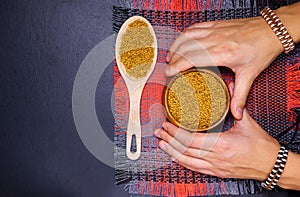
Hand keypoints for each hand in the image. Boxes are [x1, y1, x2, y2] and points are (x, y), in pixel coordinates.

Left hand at [154, 109, 280, 179]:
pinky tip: (175, 157)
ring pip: (187, 161)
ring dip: (172, 152)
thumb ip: (236, 104)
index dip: (176, 133)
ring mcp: (215, 167)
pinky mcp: (216, 172)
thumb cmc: (261, 147)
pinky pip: (195, 168)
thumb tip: (230, 87)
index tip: (167, 125)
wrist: (271, 165)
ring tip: (161, 144)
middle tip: (159, 132)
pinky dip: (183, 162)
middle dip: (169, 140)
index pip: (190, 139)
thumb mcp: (248, 123)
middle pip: (185, 150)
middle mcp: (215, 158)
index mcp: (221, 144)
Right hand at [166, 17, 282, 119]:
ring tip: (170, 56)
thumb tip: (236, 113)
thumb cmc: (262, 49)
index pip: (191, 58)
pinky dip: (184, 34)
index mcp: (221, 53)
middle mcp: (215, 40)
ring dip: (176, 45)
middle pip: (185, 48)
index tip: (168, 73)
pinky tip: (182, 41)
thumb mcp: (250, 75)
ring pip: (187, 36)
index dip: (176, 66)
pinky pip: (194, 27)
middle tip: (168, 68)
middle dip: (173, 58)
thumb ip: (240, 96)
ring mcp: (214, 30)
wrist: (271, 30)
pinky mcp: (216, 24)